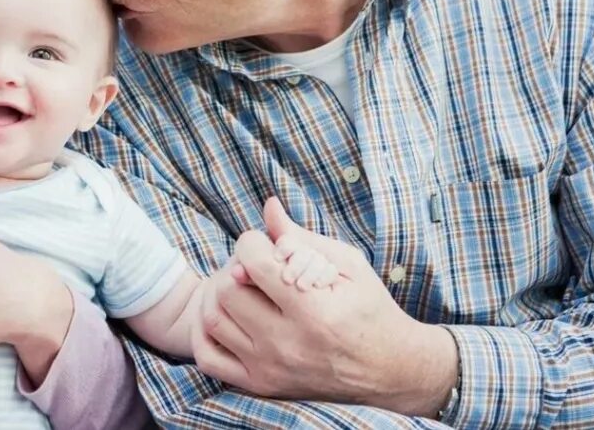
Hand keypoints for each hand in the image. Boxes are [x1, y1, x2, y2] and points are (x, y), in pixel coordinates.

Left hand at [194, 198, 457, 416]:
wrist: (389, 370)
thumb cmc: (370, 309)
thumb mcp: (347, 265)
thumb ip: (303, 237)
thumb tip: (268, 207)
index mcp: (313, 310)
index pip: (252, 262)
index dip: (253, 242)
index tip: (266, 245)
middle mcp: (287, 344)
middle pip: (227, 289)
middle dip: (235, 266)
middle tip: (254, 266)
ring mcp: (270, 369)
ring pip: (212, 320)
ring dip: (220, 295)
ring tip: (242, 288)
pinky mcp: (260, 386)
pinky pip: (207, 358)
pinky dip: (204, 333)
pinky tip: (226, 315)